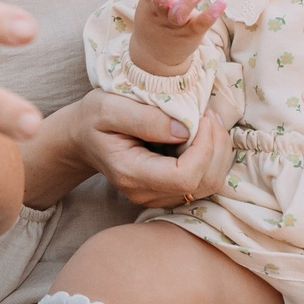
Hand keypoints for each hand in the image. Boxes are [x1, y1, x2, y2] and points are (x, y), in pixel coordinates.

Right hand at [60, 87, 231, 208]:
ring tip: (207, 119)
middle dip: (216, 145)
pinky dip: (213, 154)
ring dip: (219, 149)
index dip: (204, 147)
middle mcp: (147, 194)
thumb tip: (185, 130)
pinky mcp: (171, 191)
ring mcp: (160, 196)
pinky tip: (203, 132)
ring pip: (211, 183)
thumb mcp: (108, 107)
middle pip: (204, 182)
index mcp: (131, 174)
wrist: (84, 138)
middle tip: (208, 113)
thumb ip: (145, 118)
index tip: (201, 116)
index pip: (184, 177)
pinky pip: (207, 179)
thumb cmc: (94, 119)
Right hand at [126, 0, 225, 77]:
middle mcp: (161, 12)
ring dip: (189, 2)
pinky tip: (222, 2)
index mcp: (150, 1)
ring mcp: (175, 24)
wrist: (154, 55)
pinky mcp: (191, 33)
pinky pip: (201, 23)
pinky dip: (211, 14)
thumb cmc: (155, 17)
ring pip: (179, 13)